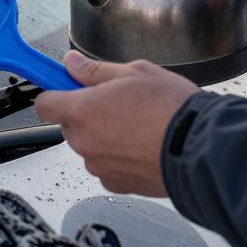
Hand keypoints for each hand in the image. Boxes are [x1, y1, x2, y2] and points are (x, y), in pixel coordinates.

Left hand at [35, 52, 198, 196]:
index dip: (55, 93)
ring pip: (91, 146)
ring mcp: (99, 166)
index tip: (65, 87)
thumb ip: (95, 70)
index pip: (45, 103)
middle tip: (117, 103)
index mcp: (82, 110)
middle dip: (87, 114)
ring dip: (105, 136)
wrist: (201, 148)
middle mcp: (85, 142)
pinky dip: (119, 157)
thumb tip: (72, 63)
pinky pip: (108, 166)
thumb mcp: (135, 72)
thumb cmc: (171, 109)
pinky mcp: (117, 184)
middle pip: (71, 125)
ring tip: (137, 125)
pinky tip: (142, 145)